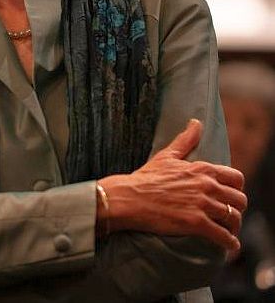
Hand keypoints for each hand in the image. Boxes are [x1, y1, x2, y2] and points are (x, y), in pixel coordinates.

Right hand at [97, 119, 246, 251]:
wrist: (129, 198)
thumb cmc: (146, 177)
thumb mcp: (167, 156)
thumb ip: (185, 140)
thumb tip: (196, 122)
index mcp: (202, 169)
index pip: (236, 178)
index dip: (235, 189)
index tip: (229, 196)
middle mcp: (206, 185)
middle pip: (240, 200)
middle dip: (237, 209)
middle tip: (229, 215)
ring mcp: (202, 204)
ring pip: (234, 218)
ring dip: (234, 227)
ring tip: (229, 232)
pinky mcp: (196, 223)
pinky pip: (223, 236)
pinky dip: (230, 243)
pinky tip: (229, 246)